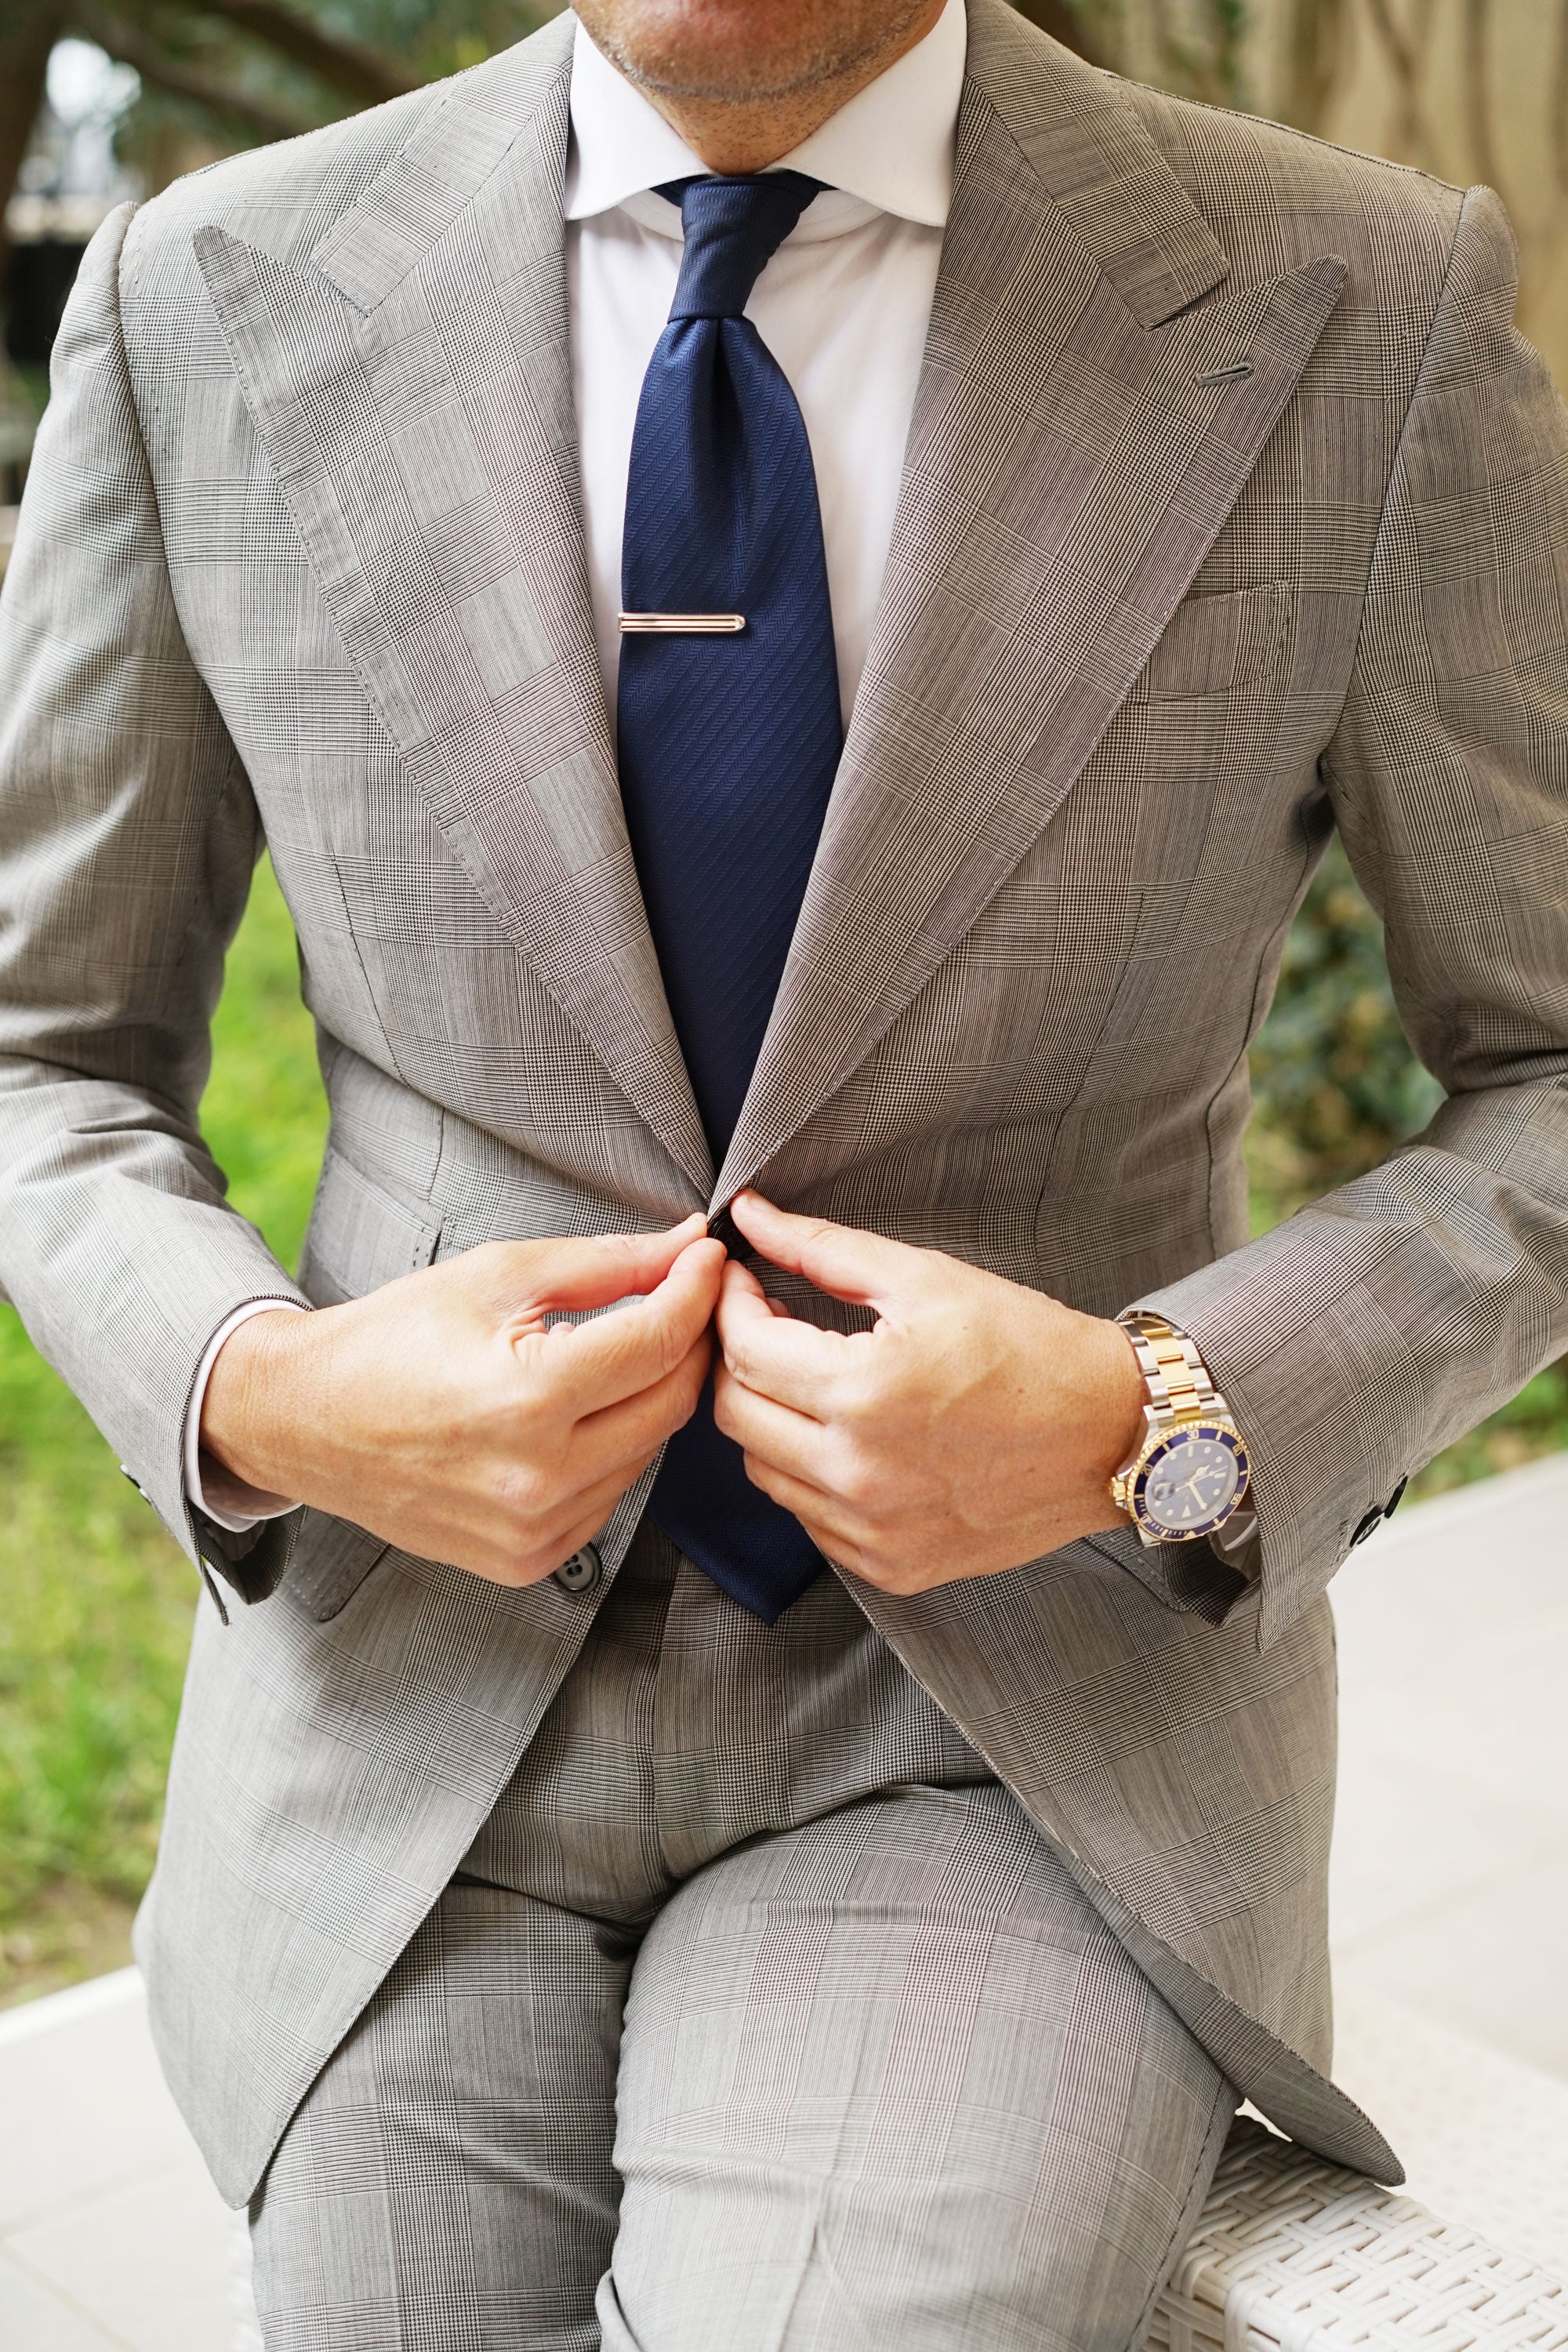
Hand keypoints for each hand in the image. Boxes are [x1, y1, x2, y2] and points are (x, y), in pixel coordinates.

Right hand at [200, 1219, 724, 1585]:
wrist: (305, 1420)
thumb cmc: (391, 1340)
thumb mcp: (498, 1277)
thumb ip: (606, 1263)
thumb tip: (685, 1247)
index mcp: (526, 1398)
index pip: (659, 1341)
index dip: (696, 1290)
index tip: (705, 1259)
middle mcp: (535, 1478)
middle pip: (671, 1402)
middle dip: (688, 1341)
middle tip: (681, 1298)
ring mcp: (532, 1530)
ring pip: (649, 1452)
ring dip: (649, 1398)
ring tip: (619, 1354)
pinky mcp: (526, 1560)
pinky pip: (610, 1497)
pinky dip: (612, 1450)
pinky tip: (579, 1415)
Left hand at [712, 1193, 1144, 1595]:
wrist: (1112, 1433)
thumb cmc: (1030, 1347)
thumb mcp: (927, 1279)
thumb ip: (823, 1248)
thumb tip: (751, 1216)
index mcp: (865, 1391)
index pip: (743, 1350)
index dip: (732, 1305)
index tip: (745, 1282)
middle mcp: (859, 1472)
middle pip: (736, 1414)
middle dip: (738, 1359)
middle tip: (771, 1325)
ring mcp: (873, 1529)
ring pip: (763, 1470)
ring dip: (771, 1418)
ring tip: (814, 1379)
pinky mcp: (891, 1565)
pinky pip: (809, 1518)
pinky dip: (811, 1473)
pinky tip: (849, 1436)